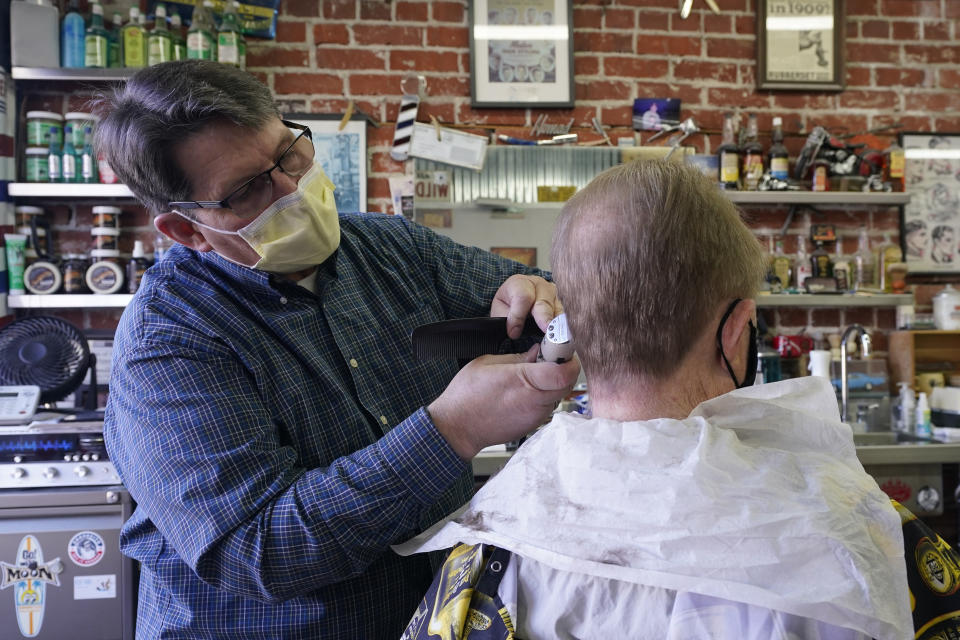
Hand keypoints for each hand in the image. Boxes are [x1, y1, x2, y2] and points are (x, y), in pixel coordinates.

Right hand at [428, 345, 580, 458]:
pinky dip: (544, 397)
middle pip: (567, 384)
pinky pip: (547, 407)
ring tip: (535, 376)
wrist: (457, 428)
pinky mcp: (531, 426)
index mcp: (524, 380)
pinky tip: (526, 392)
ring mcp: (535, 416)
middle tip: (550, 360)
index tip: (560, 350)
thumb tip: (537, 352)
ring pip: (559, 395)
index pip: (564, 372)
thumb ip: (518, 357)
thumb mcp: (488, 363)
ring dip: (554, 384)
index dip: (568, 359)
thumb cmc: (466, 396)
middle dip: (563, 369)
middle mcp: (534, 401)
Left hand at [491, 275, 560, 338]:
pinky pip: (566, 314)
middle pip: (544, 301)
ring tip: (554, 336)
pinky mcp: (563, 303)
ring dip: (556, 323)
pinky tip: (562, 334)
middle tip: (545, 331)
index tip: (514, 333)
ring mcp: (553, 292)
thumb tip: (515, 332)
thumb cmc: (507, 306)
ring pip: (558, 307)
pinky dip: (564, 325)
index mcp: (519, 282)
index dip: (519, 315)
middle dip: (544, 317)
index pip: (523, 297)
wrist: (515, 301)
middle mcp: (539, 284)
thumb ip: (505, 319)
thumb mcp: (500, 311)